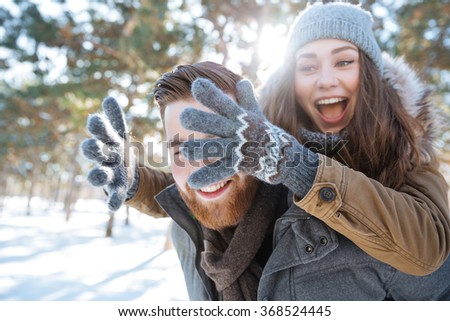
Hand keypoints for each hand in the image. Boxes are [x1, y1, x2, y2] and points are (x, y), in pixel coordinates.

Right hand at [80, 97, 137, 210]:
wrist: (124, 174)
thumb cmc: (117, 151)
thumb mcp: (119, 134)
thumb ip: (115, 119)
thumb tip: (109, 98)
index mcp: (106, 143)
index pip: (99, 133)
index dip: (97, 128)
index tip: (95, 120)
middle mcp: (103, 158)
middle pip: (94, 153)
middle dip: (93, 150)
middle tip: (94, 146)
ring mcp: (109, 175)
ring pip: (100, 175)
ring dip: (98, 175)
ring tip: (100, 175)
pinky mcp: (116, 189)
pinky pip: (114, 195)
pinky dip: (112, 201)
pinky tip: (112, 207)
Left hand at [179, 78, 317, 196]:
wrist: (286, 156)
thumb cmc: (265, 133)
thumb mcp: (256, 114)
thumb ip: (246, 99)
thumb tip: (242, 82)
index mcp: (239, 117)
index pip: (223, 103)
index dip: (211, 94)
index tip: (196, 84)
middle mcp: (238, 131)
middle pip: (217, 124)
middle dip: (201, 120)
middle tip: (183, 116)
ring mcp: (239, 148)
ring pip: (217, 148)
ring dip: (200, 149)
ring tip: (183, 151)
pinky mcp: (240, 164)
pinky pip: (222, 171)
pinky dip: (208, 177)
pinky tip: (192, 182)